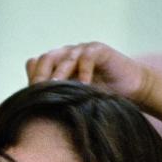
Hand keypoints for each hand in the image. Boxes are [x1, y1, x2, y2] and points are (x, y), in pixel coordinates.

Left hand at [25, 42, 152, 102]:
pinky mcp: (99, 49)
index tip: (30, 98)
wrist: (132, 89)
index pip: (36, 65)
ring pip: (65, 57)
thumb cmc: (101, 97)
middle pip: (47, 59)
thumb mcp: (74, 99)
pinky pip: (87, 56)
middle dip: (42, 76)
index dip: (33, 78)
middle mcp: (67, 54)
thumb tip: (32, 111)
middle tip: (40, 92)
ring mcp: (82, 50)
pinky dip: (83, 71)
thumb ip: (56, 99)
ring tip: (58, 88)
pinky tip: (85, 85)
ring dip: (60, 73)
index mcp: (56, 64)